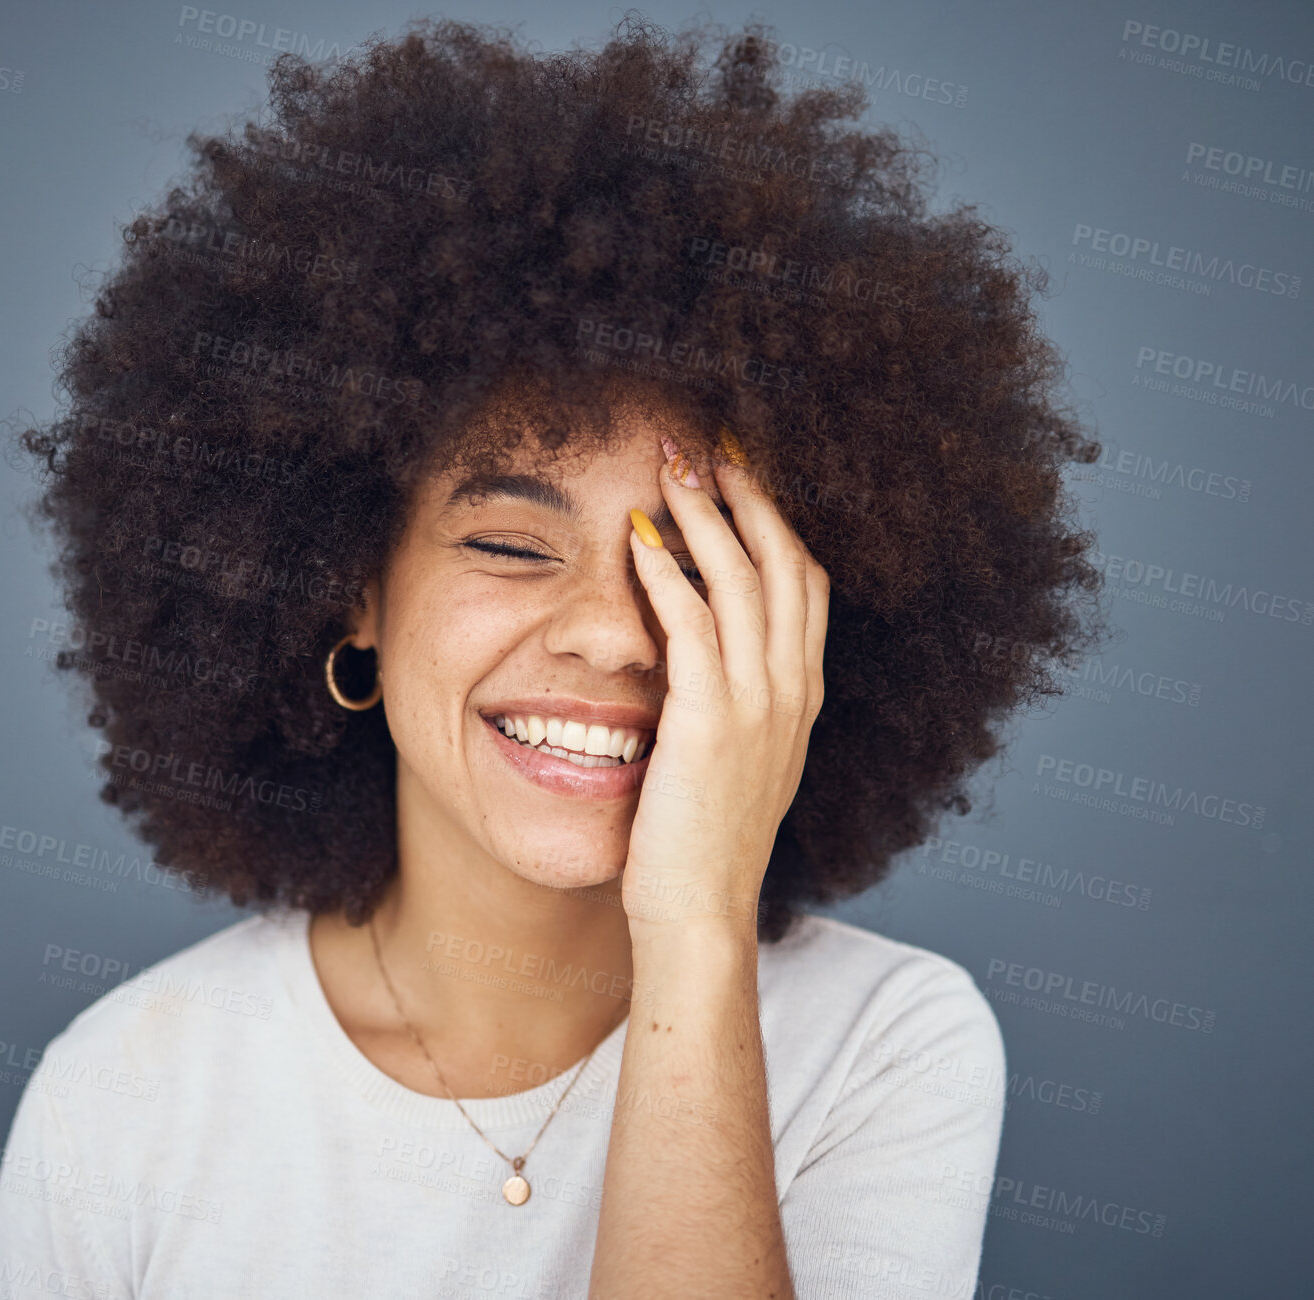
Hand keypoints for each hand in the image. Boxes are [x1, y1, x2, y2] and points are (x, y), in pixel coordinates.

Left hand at [621, 432, 828, 942]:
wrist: (700, 917)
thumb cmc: (701, 847)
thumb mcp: (736, 766)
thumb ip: (732, 710)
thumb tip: (703, 672)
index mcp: (801, 700)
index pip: (805, 587)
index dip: (776, 525)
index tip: (741, 481)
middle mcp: (793, 692)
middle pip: (784, 564)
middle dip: (748, 497)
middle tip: (708, 447)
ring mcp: (759, 706)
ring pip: (743, 580)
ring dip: (706, 515)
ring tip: (673, 465)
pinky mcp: (710, 722)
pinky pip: (692, 623)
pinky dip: (669, 571)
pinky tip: (639, 537)